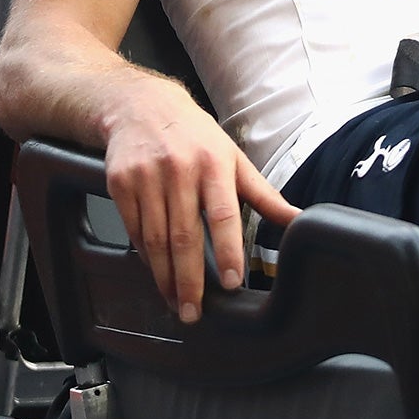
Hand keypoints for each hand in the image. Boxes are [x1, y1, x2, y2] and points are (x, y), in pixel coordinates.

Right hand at [103, 79, 299, 322]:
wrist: (141, 106)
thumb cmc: (196, 136)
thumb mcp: (234, 158)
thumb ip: (264, 194)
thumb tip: (298, 220)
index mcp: (215, 164)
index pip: (223, 214)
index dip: (227, 250)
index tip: (231, 282)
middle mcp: (180, 170)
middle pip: (184, 236)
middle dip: (189, 280)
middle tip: (194, 312)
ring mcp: (148, 177)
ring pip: (156, 240)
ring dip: (164, 277)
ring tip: (175, 301)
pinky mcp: (121, 183)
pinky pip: (133, 229)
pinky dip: (144, 255)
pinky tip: (154, 271)